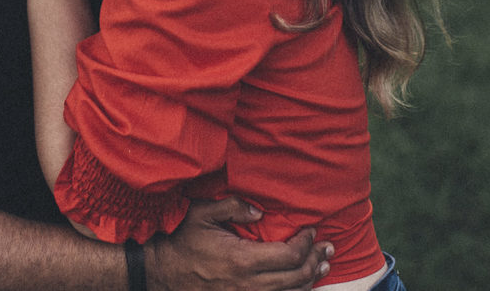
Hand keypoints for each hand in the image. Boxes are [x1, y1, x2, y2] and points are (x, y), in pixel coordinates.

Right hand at [146, 198, 331, 290]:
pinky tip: (299, 284)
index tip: (312, 231)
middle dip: (316, 261)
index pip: (289, 256)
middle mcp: (248, 284)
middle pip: (296, 278)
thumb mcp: (202, 214)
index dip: (306, 244)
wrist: (161, 271)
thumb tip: (260, 211)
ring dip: (309, 280)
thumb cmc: (181, 240)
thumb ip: (233, 207)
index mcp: (242, 260)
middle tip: (328, 248)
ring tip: (321, 267)